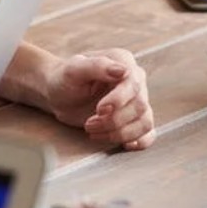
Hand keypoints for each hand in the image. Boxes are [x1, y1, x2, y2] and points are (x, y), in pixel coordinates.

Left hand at [38, 48, 155, 149]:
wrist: (59, 95)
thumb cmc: (64, 79)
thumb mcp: (74, 69)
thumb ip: (97, 66)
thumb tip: (123, 71)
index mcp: (123, 62)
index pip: (133, 83)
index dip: (119, 100)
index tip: (99, 110)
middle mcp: (135, 81)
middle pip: (139, 106)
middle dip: (114, 121)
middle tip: (89, 124)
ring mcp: (136, 101)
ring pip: (144, 122)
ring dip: (120, 133)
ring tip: (94, 132)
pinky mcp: (133, 119)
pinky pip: (147, 133)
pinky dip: (140, 141)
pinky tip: (126, 145)